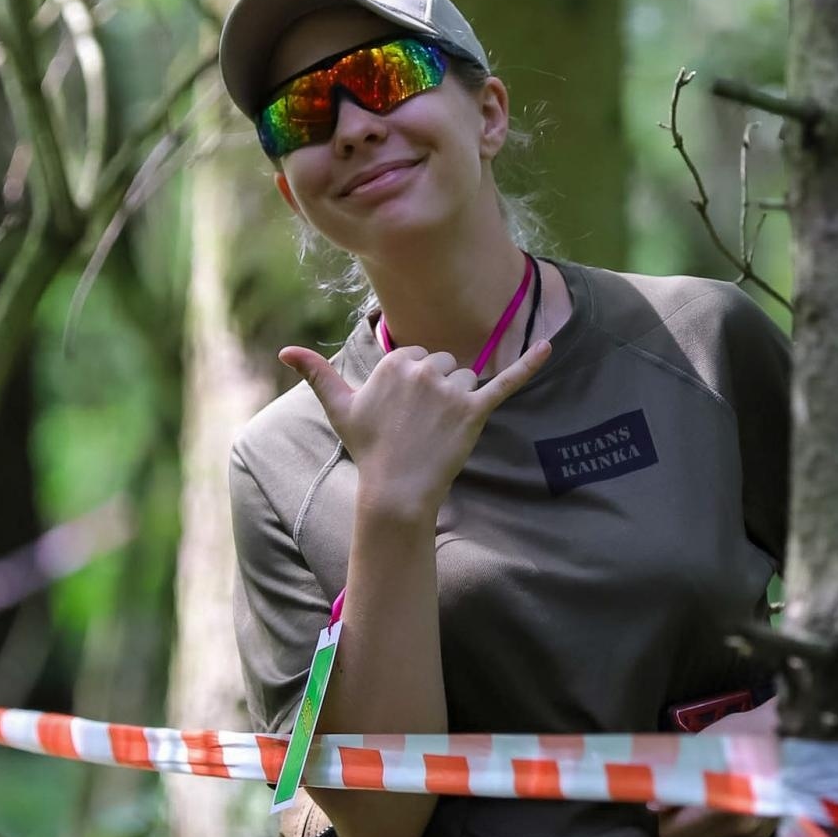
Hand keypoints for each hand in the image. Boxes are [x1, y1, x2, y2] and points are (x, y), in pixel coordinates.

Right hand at [279, 339, 551, 514]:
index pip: (416, 359)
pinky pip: (506, 382)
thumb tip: (285, 351)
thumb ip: (316, 374)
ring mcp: (450, 390)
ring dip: (459, 402)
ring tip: (439, 432)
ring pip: (467, 379)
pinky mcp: (475, 410)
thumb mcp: (340, 409)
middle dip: (437, 393)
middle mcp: (422, 370)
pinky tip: (552, 346)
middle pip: (444, 366)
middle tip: (420, 428)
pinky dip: (531, 364)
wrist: (396, 490)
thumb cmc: (368, 449)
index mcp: (394, 363)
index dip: (412, 387)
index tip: (402, 414)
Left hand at [651, 698, 777, 836]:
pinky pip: (728, 830)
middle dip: (681, 815)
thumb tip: (654, 804)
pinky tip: (726, 790)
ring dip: (700, 815)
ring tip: (708, 783)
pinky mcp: (766, 828)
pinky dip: (720, 815)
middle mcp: (744, 829)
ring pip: (709, 834)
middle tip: (684, 784)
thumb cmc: (746, 732)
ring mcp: (758, 832)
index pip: (675, 832)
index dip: (664, 813)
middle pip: (691, 836)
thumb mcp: (704, 748)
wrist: (793, 729)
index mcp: (726, 809)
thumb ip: (678, 777)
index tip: (665, 791)